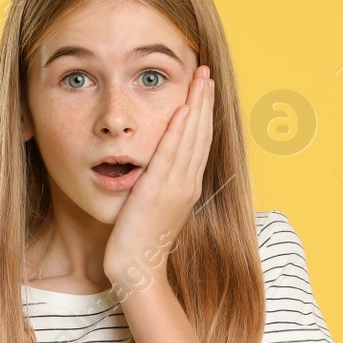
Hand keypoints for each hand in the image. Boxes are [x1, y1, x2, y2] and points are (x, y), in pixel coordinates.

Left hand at [104, 65, 214, 293]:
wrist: (137, 270)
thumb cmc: (137, 243)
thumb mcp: (151, 207)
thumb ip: (155, 185)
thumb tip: (148, 168)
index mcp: (187, 186)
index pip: (199, 141)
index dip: (203, 113)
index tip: (203, 88)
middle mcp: (187, 184)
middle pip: (201, 134)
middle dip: (204, 101)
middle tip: (206, 72)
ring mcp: (177, 187)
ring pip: (192, 138)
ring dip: (197, 105)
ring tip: (200, 78)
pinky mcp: (160, 191)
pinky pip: (172, 154)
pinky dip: (180, 130)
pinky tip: (183, 109)